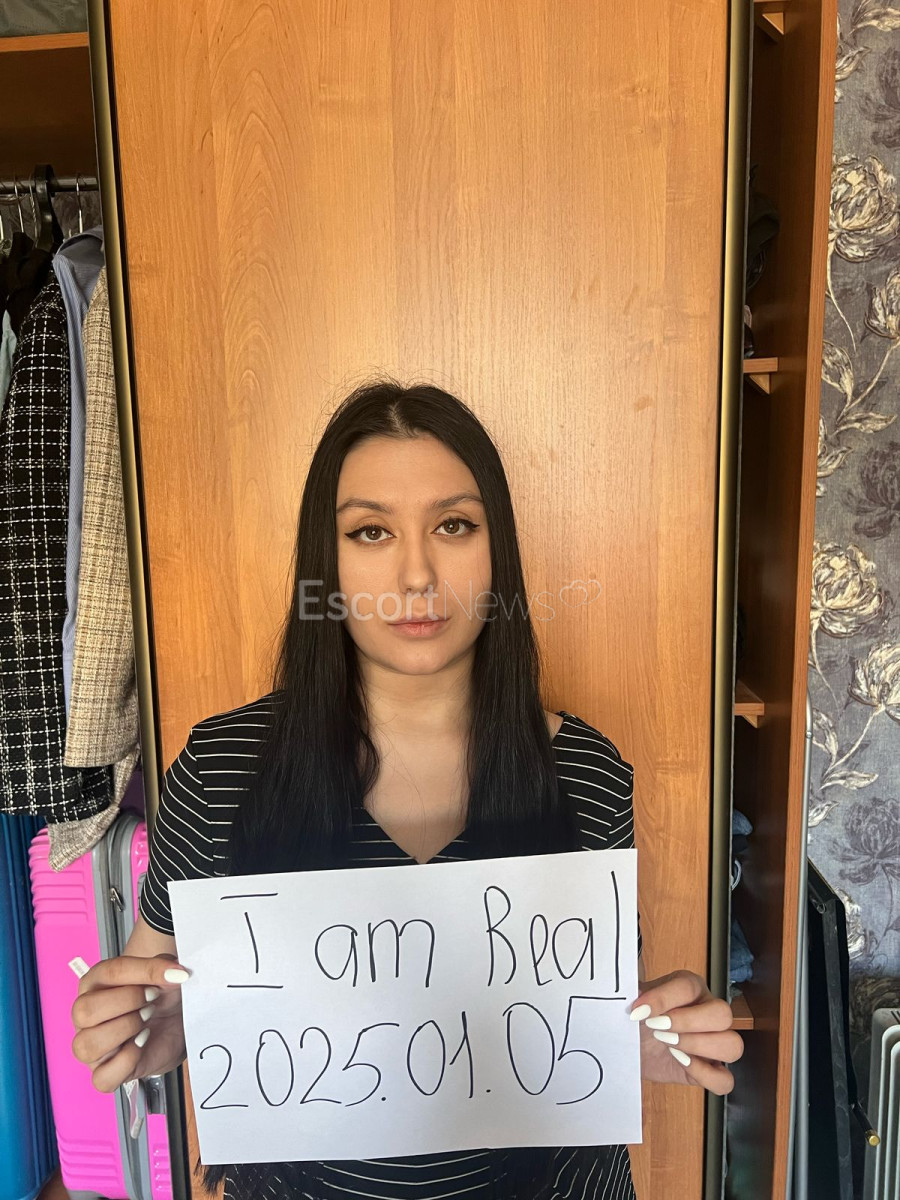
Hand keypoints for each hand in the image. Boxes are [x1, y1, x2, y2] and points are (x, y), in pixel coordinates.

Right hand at [71, 952, 191, 1091]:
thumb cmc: (164, 995)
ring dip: (123, 1030)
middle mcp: (87, 1015)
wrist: (178, 1022)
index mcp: (96, 983)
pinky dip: (125, 1061)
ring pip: (85, 1046)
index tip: (174, 974)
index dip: (144, 972)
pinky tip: (142, 1044)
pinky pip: (102, 1078)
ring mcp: (93, 1047)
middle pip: (84, 1011)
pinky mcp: (106, 1073)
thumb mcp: (166, 973)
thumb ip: (165, 966)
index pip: (108, 973)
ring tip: (146, 1022)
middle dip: (127, 1002)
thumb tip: (174, 973)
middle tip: (153, 1000)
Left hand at [629, 970, 742, 1094]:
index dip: (663, 999)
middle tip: (658, 1029)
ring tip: (670, 1046)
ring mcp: (713, 1043)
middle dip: (688, 1023)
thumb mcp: (632, 1001)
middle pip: (723, 1014)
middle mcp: (708, 1012)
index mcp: (690, 988)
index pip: (689, 987)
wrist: (629, 1045)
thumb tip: (640, 1003)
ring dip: (699, 1047)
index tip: (639, 1011)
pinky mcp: (709, 1071)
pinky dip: (705, 1075)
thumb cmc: (635, 1019)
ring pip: (733, 1046)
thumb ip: (636, 994)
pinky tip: (681, 1064)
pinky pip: (725, 1080)